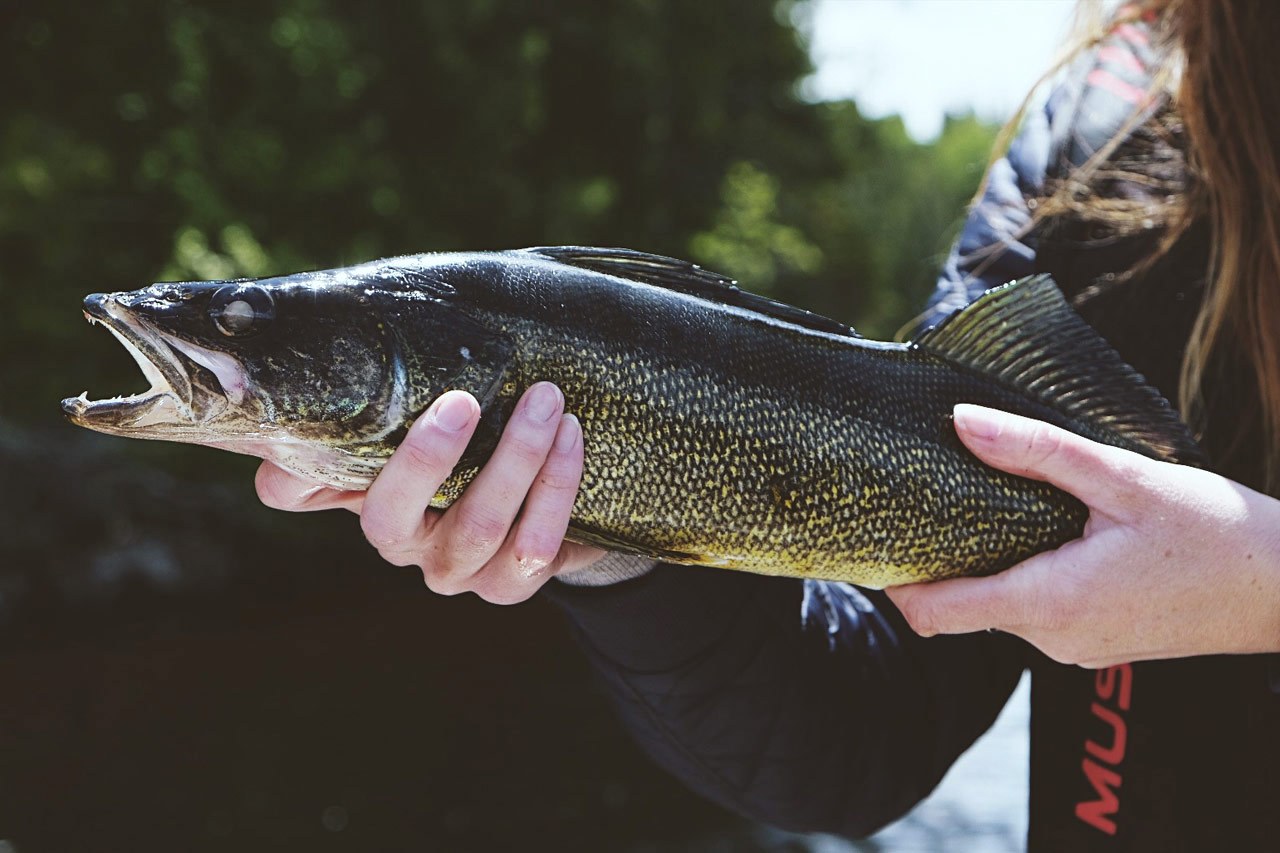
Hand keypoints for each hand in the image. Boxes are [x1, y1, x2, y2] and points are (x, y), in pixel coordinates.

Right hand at [255, 383, 606, 603]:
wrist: (549, 502)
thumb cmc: (474, 444)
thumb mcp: (423, 417)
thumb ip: (383, 392)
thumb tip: (316, 348)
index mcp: (359, 495)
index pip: (295, 491)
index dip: (290, 467)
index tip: (300, 428)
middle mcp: (400, 543)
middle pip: (390, 515)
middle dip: (426, 458)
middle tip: (463, 401)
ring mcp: (456, 571)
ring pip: (478, 525)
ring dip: (516, 459)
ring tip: (546, 401)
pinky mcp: (512, 584)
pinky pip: (534, 544)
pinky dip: (556, 485)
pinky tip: (571, 437)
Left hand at [885, 404, 1279, 666]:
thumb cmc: (1218, 534)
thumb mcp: (1123, 479)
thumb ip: (1037, 453)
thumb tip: (960, 422)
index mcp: (1047, 604)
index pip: (932, 612)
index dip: (893, 578)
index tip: (876, 533)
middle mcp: (1053, 639)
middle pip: (961, 604)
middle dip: (940, 554)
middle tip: (931, 492)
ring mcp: (1077, 647)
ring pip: (1001, 604)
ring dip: (989, 559)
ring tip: (992, 497)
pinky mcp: (1100, 641)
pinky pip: (1039, 609)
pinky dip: (1025, 571)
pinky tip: (1045, 527)